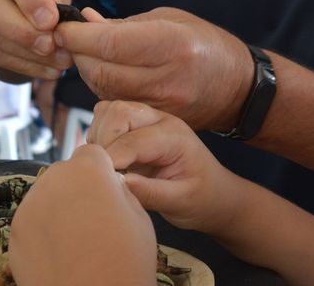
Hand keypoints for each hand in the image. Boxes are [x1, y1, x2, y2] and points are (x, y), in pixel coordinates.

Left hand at [11, 144, 155, 283]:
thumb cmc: (125, 262)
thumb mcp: (140, 218)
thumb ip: (120, 192)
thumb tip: (109, 188)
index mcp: (89, 170)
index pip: (91, 152)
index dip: (101, 171)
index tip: (107, 192)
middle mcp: (54, 179)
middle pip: (65, 173)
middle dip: (77, 188)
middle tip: (93, 219)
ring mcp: (30, 206)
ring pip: (46, 196)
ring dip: (58, 209)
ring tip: (76, 240)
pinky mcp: (14, 232)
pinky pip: (31, 221)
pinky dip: (42, 232)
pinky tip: (59, 252)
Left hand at [55, 7, 255, 131]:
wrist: (240, 89)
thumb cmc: (206, 44)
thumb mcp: (170, 20)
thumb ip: (124, 24)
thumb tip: (85, 21)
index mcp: (172, 44)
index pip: (109, 43)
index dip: (78, 36)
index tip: (62, 28)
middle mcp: (167, 78)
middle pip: (101, 71)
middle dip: (78, 54)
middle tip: (70, 40)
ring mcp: (163, 106)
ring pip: (104, 92)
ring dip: (88, 73)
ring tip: (87, 55)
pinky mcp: (158, 123)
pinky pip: (118, 106)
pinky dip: (103, 89)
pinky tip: (106, 74)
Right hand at [88, 101, 245, 233]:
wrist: (214, 194)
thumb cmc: (202, 198)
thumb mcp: (181, 202)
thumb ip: (151, 193)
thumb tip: (118, 182)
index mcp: (174, 136)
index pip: (132, 140)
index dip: (110, 160)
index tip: (100, 182)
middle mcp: (160, 121)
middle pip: (117, 112)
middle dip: (102, 141)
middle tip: (104, 173)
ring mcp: (147, 121)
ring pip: (108, 112)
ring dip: (98, 137)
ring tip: (107, 167)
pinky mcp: (135, 128)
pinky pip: (106, 120)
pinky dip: (98, 137)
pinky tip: (108, 162)